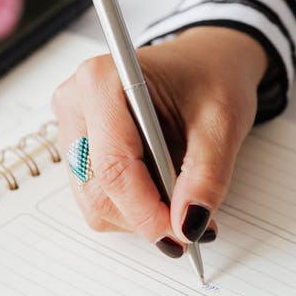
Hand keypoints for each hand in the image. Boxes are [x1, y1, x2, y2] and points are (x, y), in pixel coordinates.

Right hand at [51, 27, 266, 254]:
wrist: (206, 62)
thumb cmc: (211, 78)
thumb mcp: (224, 123)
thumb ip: (207, 176)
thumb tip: (188, 224)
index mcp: (102, 81)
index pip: (113, 167)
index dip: (147, 211)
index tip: (181, 233)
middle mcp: (76, 102)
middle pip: (98, 191)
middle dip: (147, 216)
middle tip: (192, 222)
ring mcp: (72, 126)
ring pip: (94, 202)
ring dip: (141, 214)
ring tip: (181, 194)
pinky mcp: (79, 147)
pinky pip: (97, 196)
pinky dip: (134, 205)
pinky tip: (162, 185)